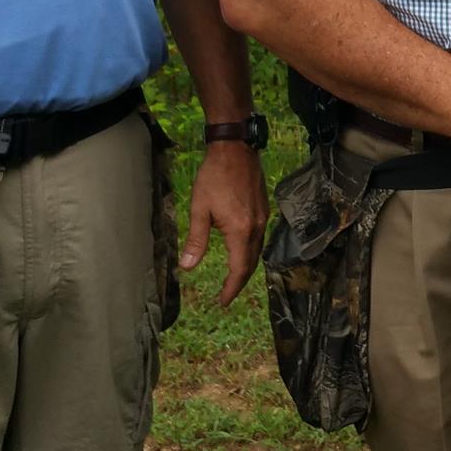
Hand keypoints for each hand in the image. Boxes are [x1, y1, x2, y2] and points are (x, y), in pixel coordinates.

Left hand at [180, 144, 268, 303]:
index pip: (239, 269)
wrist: (235, 148)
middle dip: (239, 282)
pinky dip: (250, 252)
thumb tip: (187, 267)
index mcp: (241, 230)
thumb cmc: (214, 176)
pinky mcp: (263, 209)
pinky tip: (241, 252)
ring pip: (257, 252)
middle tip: (226, 295)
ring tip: (233, 279)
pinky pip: (259, 239)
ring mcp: (263, 218)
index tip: (222, 302)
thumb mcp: (199, 208)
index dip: (231, 288)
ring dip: (245, 268)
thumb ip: (195, 240)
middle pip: (251, 263)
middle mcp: (256, 227)